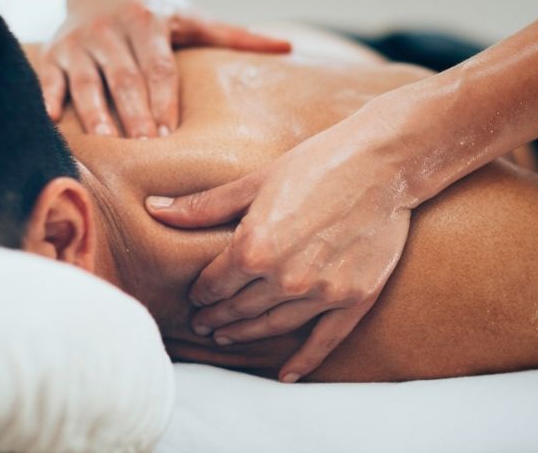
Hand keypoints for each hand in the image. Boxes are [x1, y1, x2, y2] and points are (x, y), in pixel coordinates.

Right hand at [37, 0, 290, 134]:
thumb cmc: (157, 7)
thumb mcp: (194, 16)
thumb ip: (236, 35)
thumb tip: (287, 46)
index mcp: (147, 22)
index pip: (158, 66)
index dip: (163, 98)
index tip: (168, 132)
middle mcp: (110, 30)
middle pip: (124, 78)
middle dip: (133, 113)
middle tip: (142, 148)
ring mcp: (79, 41)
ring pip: (87, 81)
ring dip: (94, 113)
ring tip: (105, 144)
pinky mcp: (55, 51)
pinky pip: (49, 77)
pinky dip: (48, 98)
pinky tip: (52, 121)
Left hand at [145, 101, 413, 381]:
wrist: (383, 163)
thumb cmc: (316, 163)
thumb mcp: (255, 181)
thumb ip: (204, 206)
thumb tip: (155, 208)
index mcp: (255, 247)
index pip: (215, 283)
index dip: (201, 292)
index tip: (196, 297)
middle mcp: (285, 277)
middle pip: (239, 309)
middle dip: (217, 317)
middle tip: (203, 325)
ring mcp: (322, 292)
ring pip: (273, 326)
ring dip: (246, 334)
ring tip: (227, 337)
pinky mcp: (354, 299)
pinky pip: (324, 340)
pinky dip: (303, 361)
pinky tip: (286, 374)